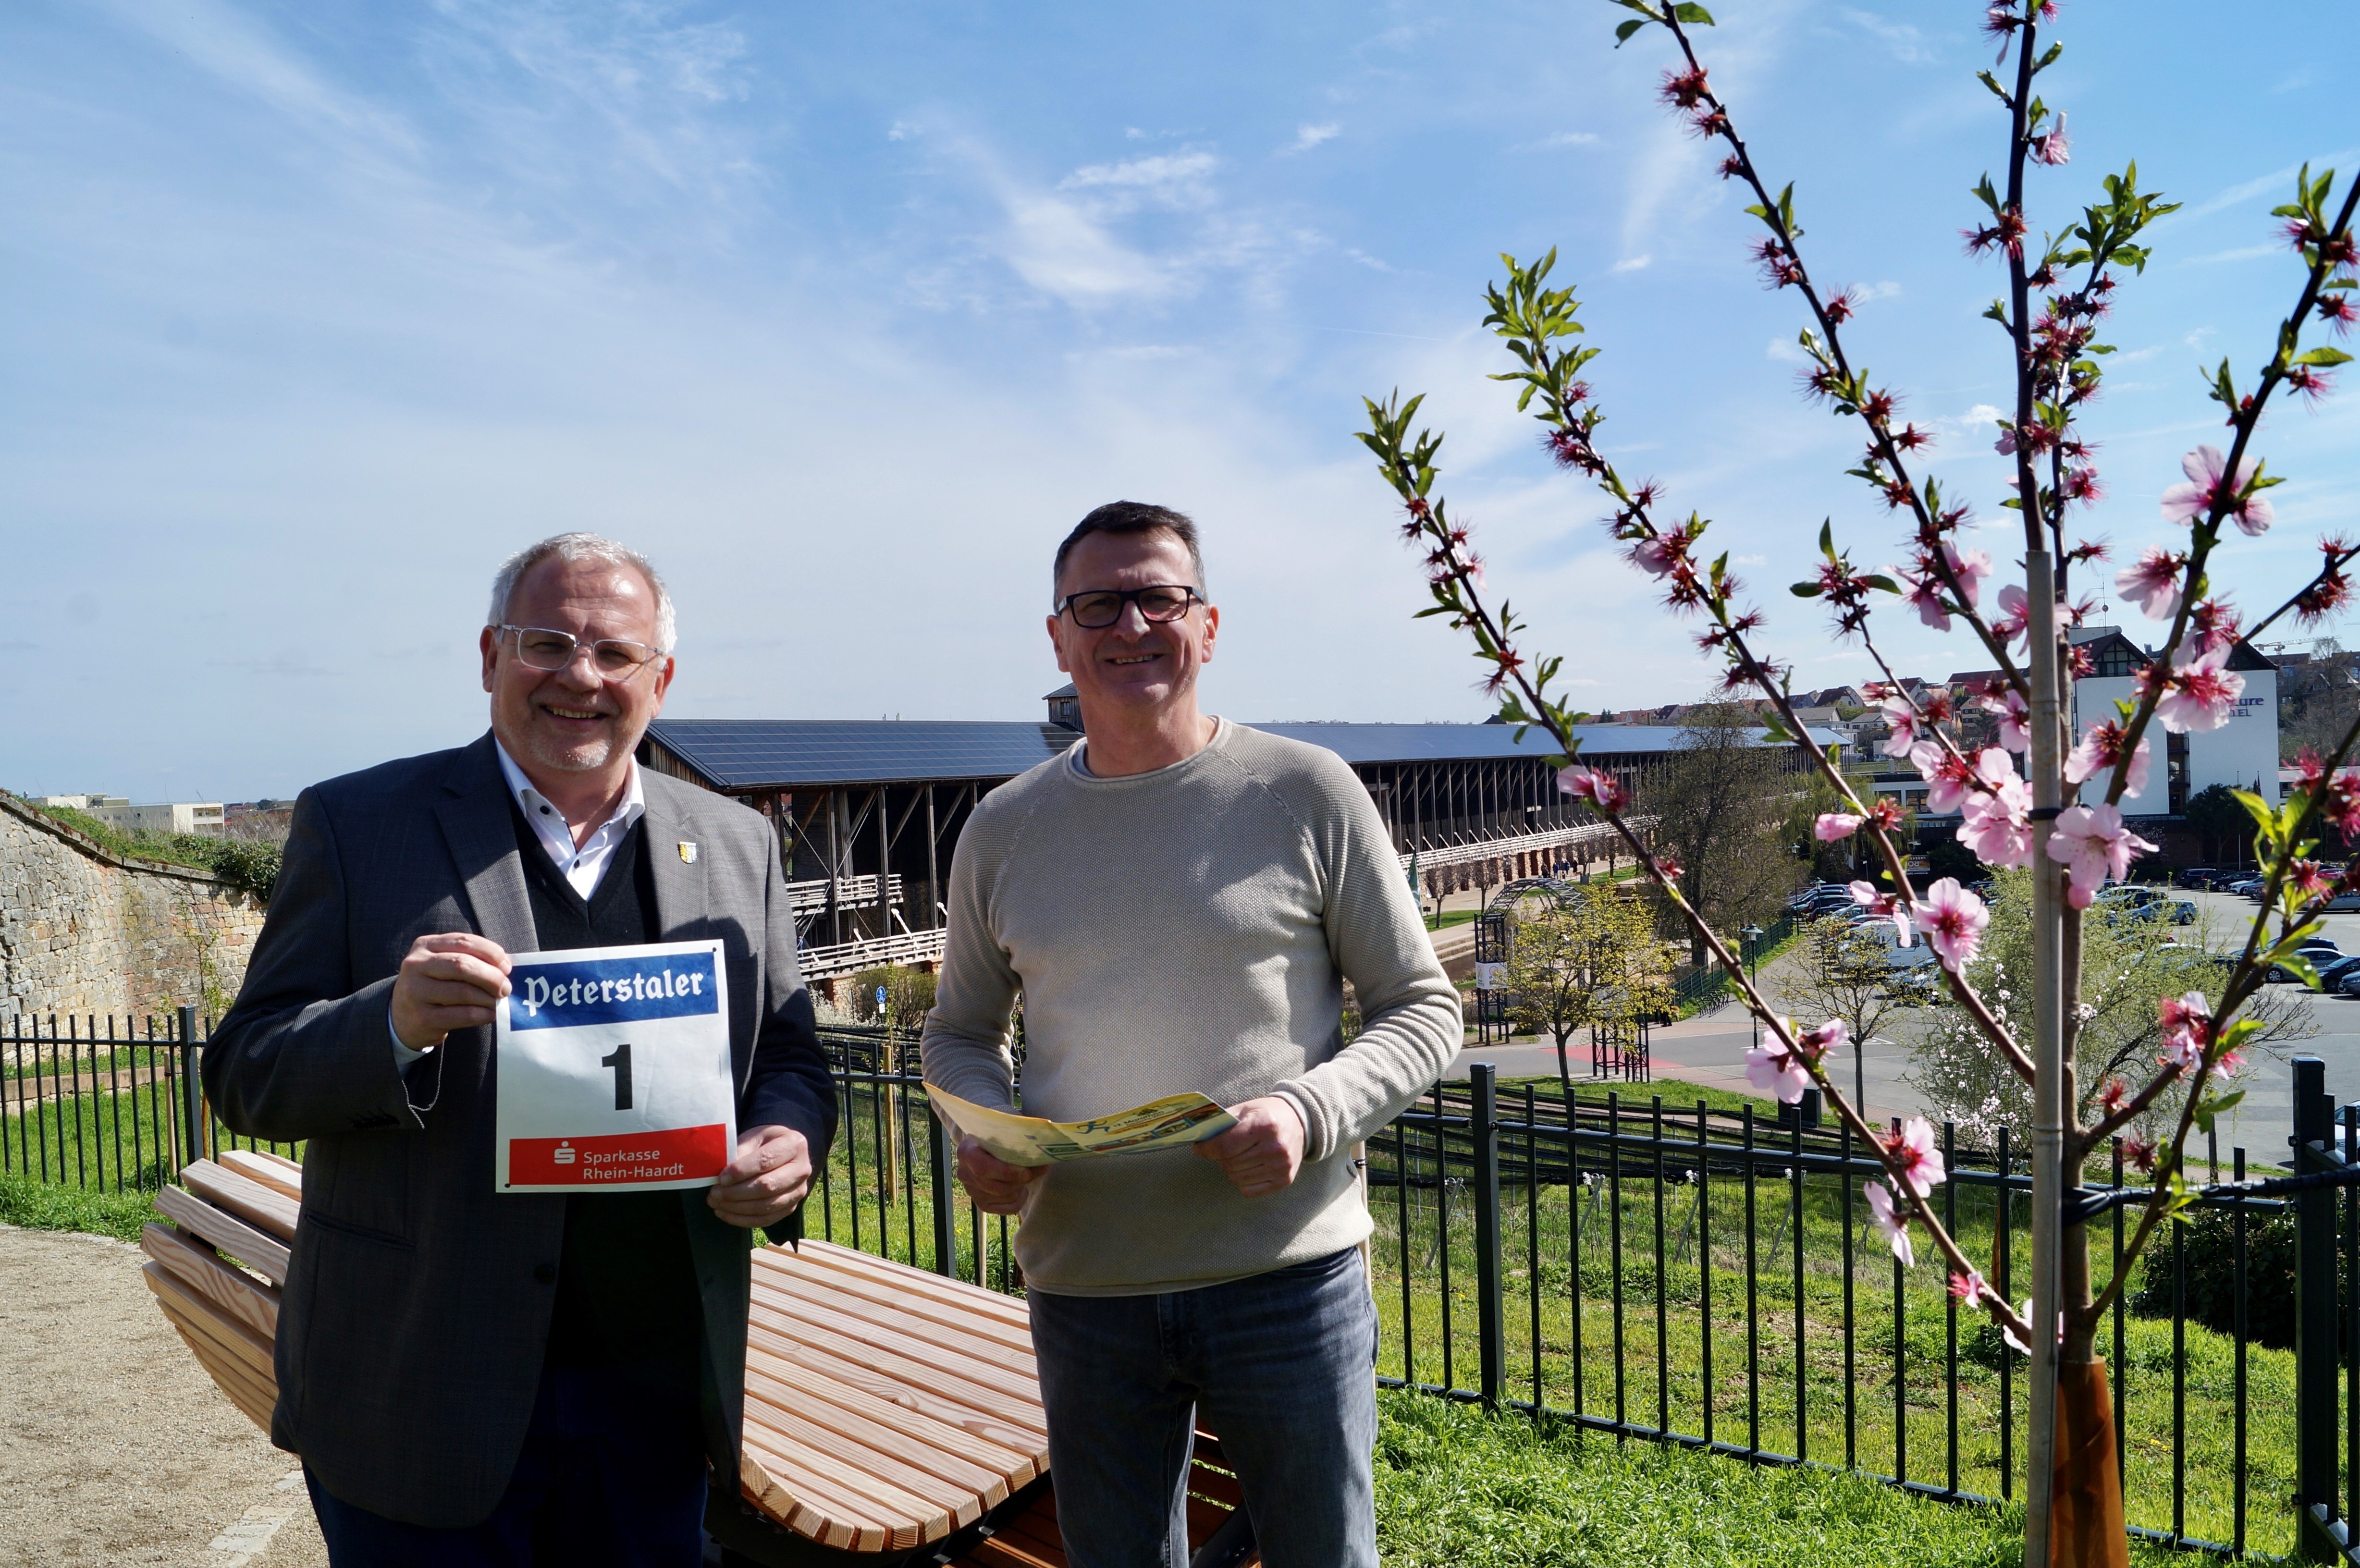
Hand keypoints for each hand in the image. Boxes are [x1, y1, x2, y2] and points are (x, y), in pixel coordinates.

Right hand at [390, 933, 511, 1051]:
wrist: (402, 1017)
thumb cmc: (434, 985)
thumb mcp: (443, 964)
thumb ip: (470, 958)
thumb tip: (505, 966)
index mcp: (425, 945)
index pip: (464, 941)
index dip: (491, 952)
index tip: (507, 967)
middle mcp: (416, 965)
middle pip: (463, 965)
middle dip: (492, 976)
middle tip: (506, 988)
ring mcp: (416, 992)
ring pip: (464, 991)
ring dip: (488, 998)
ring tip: (498, 1001)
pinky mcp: (422, 1017)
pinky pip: (462, 1015)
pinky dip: (482, 1014)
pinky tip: (489, 1014)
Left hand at [708, 1124, 811, 1228]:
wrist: (778, 1152)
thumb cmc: (763, 1143)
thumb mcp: (752, 1138)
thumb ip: (739, 1154)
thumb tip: (721, 1178)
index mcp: (794, 1144)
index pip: (765, 1161)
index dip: (740, 1171)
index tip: (720, 1178)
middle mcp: (802, 1169)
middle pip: (767, 1186)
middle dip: (736, 1193)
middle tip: (714, 1193)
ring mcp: (799, 1190)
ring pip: (766, 1206)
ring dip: (737, 1208)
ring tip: (716, 1203)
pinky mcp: (791, 1207)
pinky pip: (766, 1219)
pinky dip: (743, 1220)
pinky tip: (725, 1213)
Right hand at [955, 1137, 1044, 1214]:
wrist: (988, 1146)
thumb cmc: (998, 1137)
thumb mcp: (1004, 1131)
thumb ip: (1017, 1137)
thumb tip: (1042, 1153)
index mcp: (966, 1151)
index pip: (982, 1167)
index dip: (1006, 1172)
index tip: (1026, 1171)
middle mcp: (964, 1173)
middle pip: (996, 1186)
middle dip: (1020, 1180)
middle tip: (1038, 1170)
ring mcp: (972, 1190)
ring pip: (1003, 1196)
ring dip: (1021, 1187)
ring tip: (1027, 1174)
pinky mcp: (982, 1203)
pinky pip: (1007, 1208)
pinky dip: (1020, 1200)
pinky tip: (1022, 1188)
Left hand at [1194, 1096, 1305, 1197]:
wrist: (1299, 1121)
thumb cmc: (1267, 1114)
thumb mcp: (1246, 1109)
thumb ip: (1223, 1123)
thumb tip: (1199, 1138)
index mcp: (1264, 1126)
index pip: (1225, 1146)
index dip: (1207, 1149)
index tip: (1199, 1148)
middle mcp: (1275, 1148)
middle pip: (1230, 1164)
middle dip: (1219, 1157)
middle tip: (1222, 1149)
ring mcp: (1281, 1167)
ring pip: (1237, 1178)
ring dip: (1231, 1169)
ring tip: (1238, 1156)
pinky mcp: (1284, 1180)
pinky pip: (1248, 1190)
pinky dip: (1242, 1181)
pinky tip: (1248, 1167)